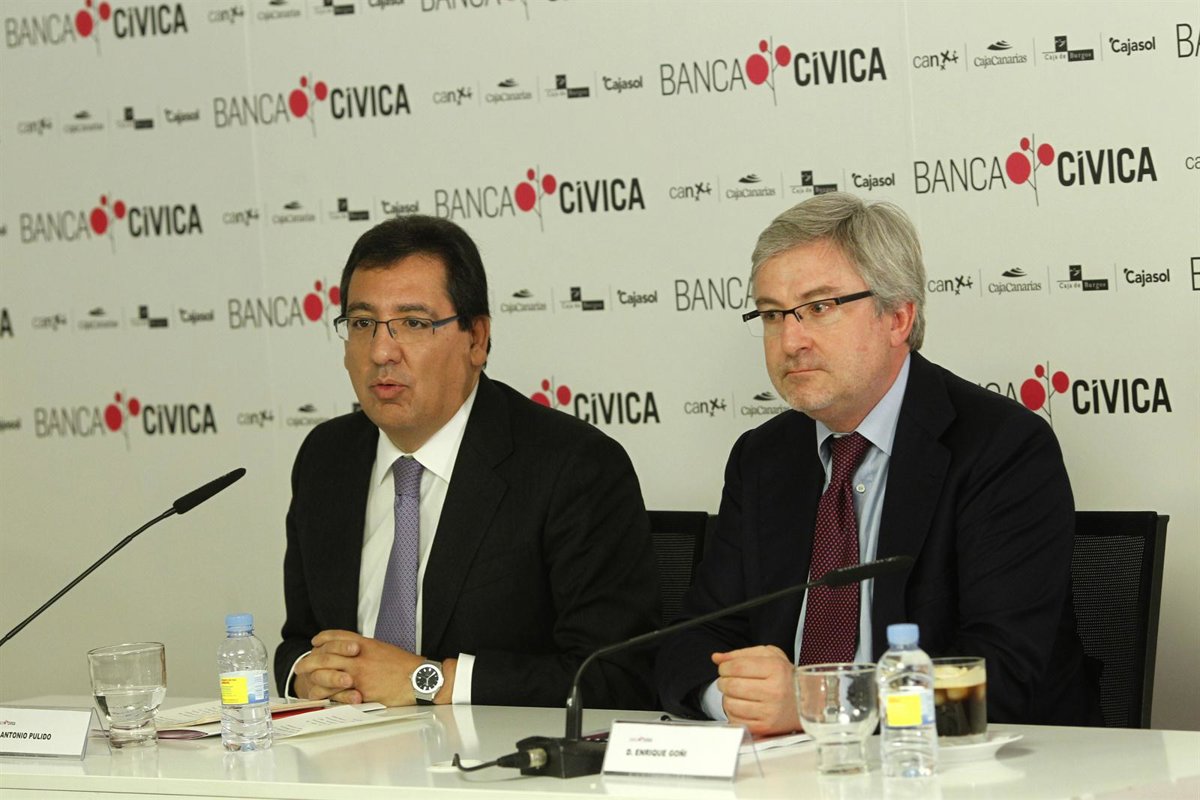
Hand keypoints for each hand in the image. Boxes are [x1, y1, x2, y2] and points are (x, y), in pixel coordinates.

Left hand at [292, 629, 456, 706]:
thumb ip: (367, 649)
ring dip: (313, 676)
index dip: (323, 639)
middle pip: (326, 654)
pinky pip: (337, 691)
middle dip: (310, 660)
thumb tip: (355, 651)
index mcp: (366, 644)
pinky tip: (319, 693)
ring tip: (305, 680)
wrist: (418, 678)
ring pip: (327, 672)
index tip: (315, 642)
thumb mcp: (384, 649)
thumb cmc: (405, 666)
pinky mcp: (361, 691)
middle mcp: (359, 657)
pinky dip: (325, 692)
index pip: (338, 637)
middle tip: (301, 665)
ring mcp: (358, 674)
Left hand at [712, 645, 798, 735]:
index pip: (737, 667)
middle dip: (723, 681)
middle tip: (729, 680)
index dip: (724, 667)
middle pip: (731, 685)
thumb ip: (741, 654)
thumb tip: (716, 658)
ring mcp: (770, 711)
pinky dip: (733, 712)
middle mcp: (774, 691)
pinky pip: (735, 720)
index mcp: (775, 669)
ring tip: (736, 693)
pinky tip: (741, 705)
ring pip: (730, 704)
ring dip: (727, 697)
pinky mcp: (765, 727)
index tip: (725, 668)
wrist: (807, 701)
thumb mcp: (769, 656)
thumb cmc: (785, 676)